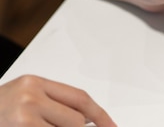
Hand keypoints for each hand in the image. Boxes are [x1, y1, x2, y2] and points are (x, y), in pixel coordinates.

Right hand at [0, 75, 114, 126]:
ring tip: (41, 124)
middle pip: (74, 120)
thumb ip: (52, 104)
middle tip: (61, 126)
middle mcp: (29, 98)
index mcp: (34, 83)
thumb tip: (87, 119)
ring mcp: (22, 118)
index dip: (100, 115)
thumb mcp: (23, 97)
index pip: (80, 98)